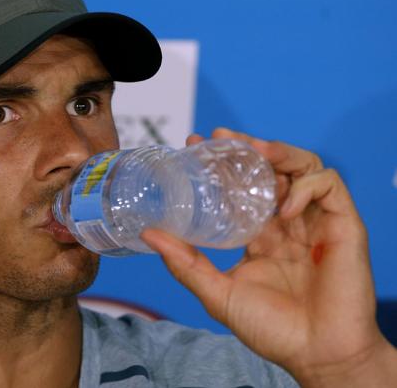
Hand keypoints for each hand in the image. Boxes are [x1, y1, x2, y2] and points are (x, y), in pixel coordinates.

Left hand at [140, 127, 396, 386]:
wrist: (316, 354)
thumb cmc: (271, 328)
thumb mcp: (218, 292)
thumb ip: (185, 263)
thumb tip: (148, 233)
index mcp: (260, 234)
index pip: (240, 187)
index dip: (221, 164)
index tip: (194, 145)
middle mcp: (287, 222)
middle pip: (270, 168)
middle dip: (246, 147)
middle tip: (219, 136)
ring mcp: (315, 221)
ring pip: (302, 166)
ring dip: (278, 153)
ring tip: (254, 151)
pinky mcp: (343, 224)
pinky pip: (328, 185)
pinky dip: (305, 186)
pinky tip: (285, 206)